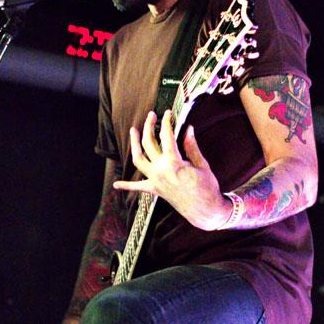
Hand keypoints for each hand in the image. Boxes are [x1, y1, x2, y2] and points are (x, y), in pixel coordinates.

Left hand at [113, 111, 230, 229]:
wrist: (204, 210)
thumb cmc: (207, 187)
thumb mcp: (202, 165)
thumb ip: (191, 147)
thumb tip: (188, 129)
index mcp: (174, 163)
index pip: (167, 136)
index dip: (166, 122)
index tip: (167, 113)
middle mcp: (160, 171)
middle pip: (149, 143)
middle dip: (149, 126)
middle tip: (151, 115)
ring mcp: (155, 181)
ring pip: (138, 159)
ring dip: (134, 144)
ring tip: (133, 131)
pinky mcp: (155, 190)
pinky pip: (137, 188)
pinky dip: (126, 186)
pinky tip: (116, 185)